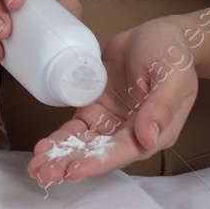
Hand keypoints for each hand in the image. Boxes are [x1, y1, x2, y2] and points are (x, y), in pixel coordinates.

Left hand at [27, 17, 198, 185]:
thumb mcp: (172, 76)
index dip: (97, 162)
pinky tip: (43, 146)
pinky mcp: (97, 107)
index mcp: (155, 132)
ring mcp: (112, 120)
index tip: (73, 170)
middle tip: (44, 174)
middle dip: (71, 164)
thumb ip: (161, 107)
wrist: (159, 34)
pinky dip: (60, 137)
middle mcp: (132, 132)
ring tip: (36, 167)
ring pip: (84, 143)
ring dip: (61, 155)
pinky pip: (76, 127)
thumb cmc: (172, 55)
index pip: (123, 152)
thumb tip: (148, 138)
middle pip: (99, 153)